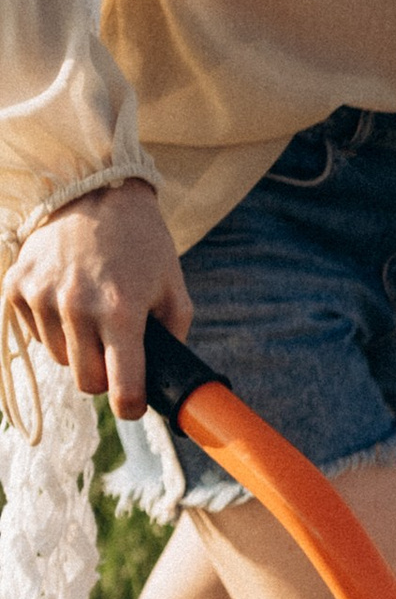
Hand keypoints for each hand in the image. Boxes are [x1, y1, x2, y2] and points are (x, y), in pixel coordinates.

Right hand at [4, 178, 188, 420]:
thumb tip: (168, 378)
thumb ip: (175, 337)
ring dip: (77, 349)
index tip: (133, 405)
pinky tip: (67, 298)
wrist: (96, 193)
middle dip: (104, 376)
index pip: (122, 388)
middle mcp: (77, 307)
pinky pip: (35, 333)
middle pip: (87, 382)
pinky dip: (52, 327)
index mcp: (121, 312)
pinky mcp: (17, 287)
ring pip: (60, 359)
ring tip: (92, 314)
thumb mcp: (174, 288)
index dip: (131, 406)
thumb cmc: (143, 244)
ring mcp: (43, 296)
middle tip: (115, 353)